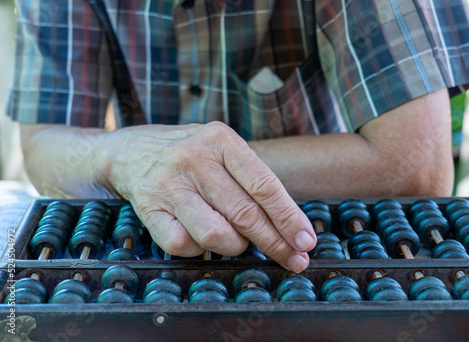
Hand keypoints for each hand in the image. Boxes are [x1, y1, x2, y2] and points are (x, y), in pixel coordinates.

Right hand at [97, 121, 316, 272]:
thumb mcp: (221, 149)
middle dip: (276, 243)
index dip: (288, 217)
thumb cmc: (189, 155)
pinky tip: (202, 238)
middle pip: (245, 213)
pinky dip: (200, 251)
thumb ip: (250, 179)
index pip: (263, 185)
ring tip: (237, 241)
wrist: (129, 151)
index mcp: (220, 141)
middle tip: (295, 260)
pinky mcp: (148, 209)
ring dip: (236, 247)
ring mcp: (169, 185)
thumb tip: (288, 226)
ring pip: (215, 235)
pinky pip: (183, 245)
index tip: (306, 240)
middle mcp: (194, 159)